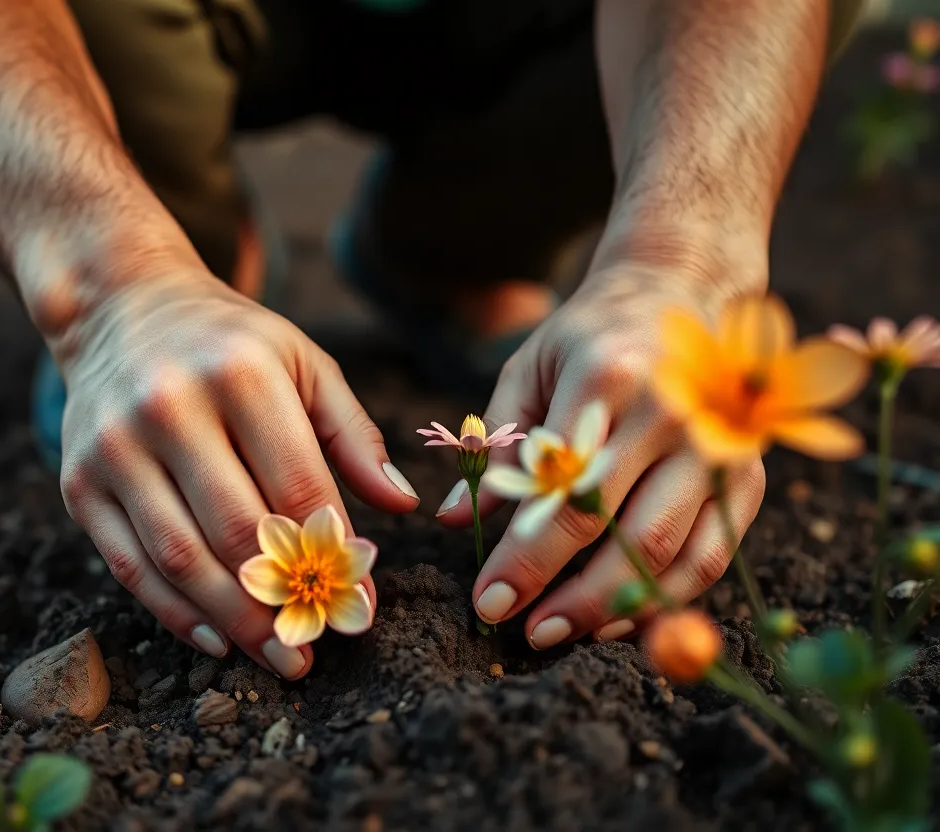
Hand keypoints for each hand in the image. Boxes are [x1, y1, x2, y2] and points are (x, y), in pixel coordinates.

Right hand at [55, 269, 418, 676]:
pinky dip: (175, 613)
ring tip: (277, 658)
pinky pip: (129, 566)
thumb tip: (401, 507)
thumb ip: (353, 433)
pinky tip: (218, 640)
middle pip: (237, 531)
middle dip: (284, 602)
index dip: (333, 552)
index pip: (296, 483)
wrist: (118, 309)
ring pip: (180, 558)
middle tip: (317, 647)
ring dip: (235, 622)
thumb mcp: (303, 363)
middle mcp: (169, 406)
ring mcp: (115, 447)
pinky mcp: (78, 482)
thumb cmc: (229, 342)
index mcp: (239, 372)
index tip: (361, 600)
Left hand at [438, 265, 765, 647]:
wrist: (682, 290)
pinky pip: (710, 554)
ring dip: (613, 609)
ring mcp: (719, 447)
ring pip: (669, 552)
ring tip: (561, 632)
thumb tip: (454, 520)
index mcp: (608, 378)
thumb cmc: (589, 337)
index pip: (560, 491)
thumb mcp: (529, 369)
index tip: (487, 600)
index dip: (524, 556)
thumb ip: (495, 444)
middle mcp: (673, 413)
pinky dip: (667, 599)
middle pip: (618, 530)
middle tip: (524, 632)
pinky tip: (620, 621)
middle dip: (567, 596)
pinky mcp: (748, 474)